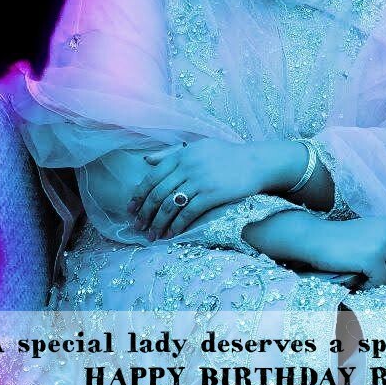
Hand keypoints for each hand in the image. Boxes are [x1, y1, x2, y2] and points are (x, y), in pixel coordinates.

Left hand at [126, 139, 262, 240]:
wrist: (255, 162)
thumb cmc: (227, 155)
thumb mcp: (198, 148)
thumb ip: (172, 154)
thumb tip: (146, 161)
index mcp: (181, 154)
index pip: (152, 177)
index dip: (138, 196)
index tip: (130, 210)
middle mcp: (187, 166)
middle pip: (157, 194)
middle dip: (144, 214)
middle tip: (137, 228)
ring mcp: (199, 180)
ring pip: (169, 206)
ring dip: (157, 224)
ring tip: (152, 236)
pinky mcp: (211, 194)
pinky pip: (187, 213)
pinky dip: (176, 226)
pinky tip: (171, 235)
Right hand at [302, 215, 385, 289]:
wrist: (316, 239)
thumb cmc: (343, 241)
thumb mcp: (374, 235)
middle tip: (377, 273)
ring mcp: (384, 243)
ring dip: (379, 281)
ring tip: (363, 272)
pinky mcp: (373, 257)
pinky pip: (380, 282)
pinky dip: (368, 285)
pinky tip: (358, 276)